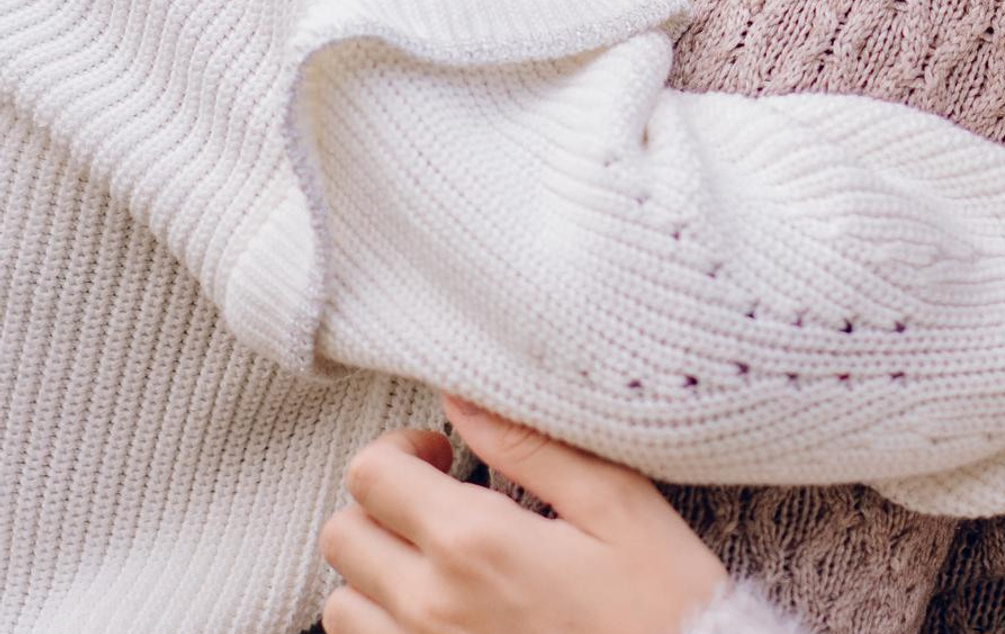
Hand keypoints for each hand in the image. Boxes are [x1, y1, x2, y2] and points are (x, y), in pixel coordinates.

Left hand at [320, 397, 726, 633]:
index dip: (399, 448)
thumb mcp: (617, 503)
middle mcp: (431, 608)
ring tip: (436, 560)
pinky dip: (385, 627)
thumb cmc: (661, 601)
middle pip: (343, 535)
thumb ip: (532, 445)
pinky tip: (441, 610)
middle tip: (439, 499)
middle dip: (383, 503)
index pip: (372, 475)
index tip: (443, 452)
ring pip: (341, 607)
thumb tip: (462, 396)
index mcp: (475, 543)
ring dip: (376, 572)